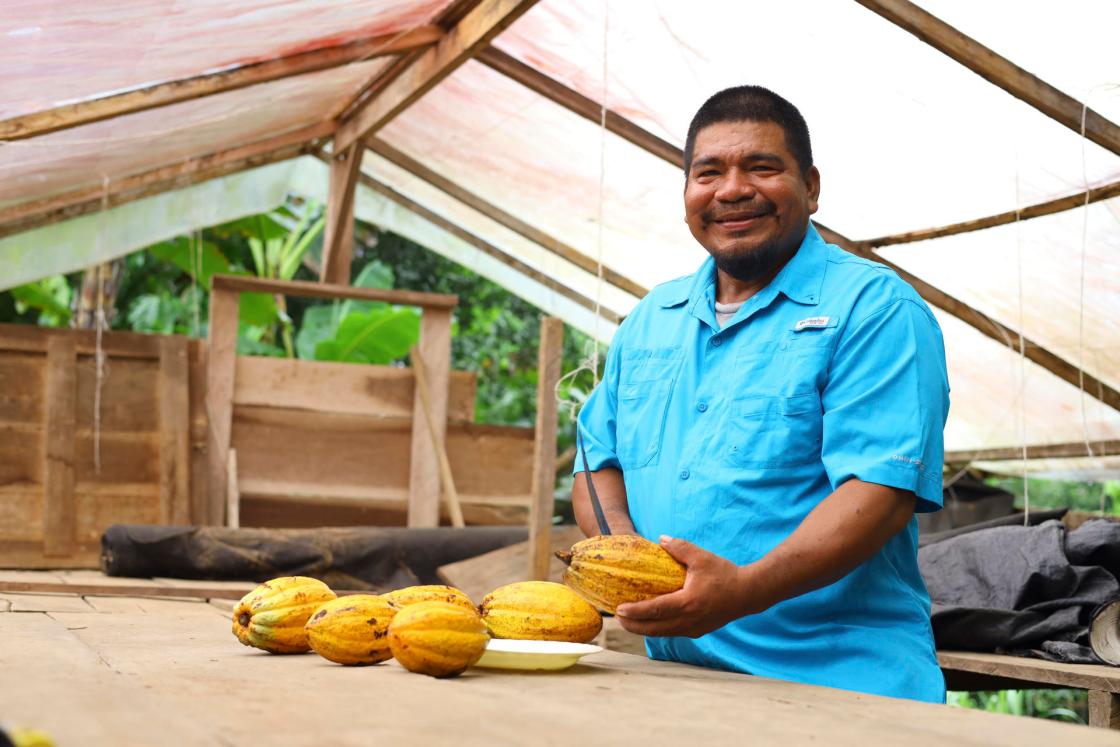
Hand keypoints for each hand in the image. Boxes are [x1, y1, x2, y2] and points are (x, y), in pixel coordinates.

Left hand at [614, 536, 768, 637]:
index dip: (635, 611)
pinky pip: (672, 632)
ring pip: (662, 633)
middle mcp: (688, 620)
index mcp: (687, 603)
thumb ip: (679, 547)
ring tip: (628, 622)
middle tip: (617, 618)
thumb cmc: (724, 574)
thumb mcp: (701, 557)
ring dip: (644, 629)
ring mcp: (693, 628)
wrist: (748, 593)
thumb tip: (660, 540)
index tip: (619, 609)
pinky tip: (650, 622)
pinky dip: (658, 629)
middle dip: (633, 626)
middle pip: (654, 628)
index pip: (655, 610)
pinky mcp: (698, 631)